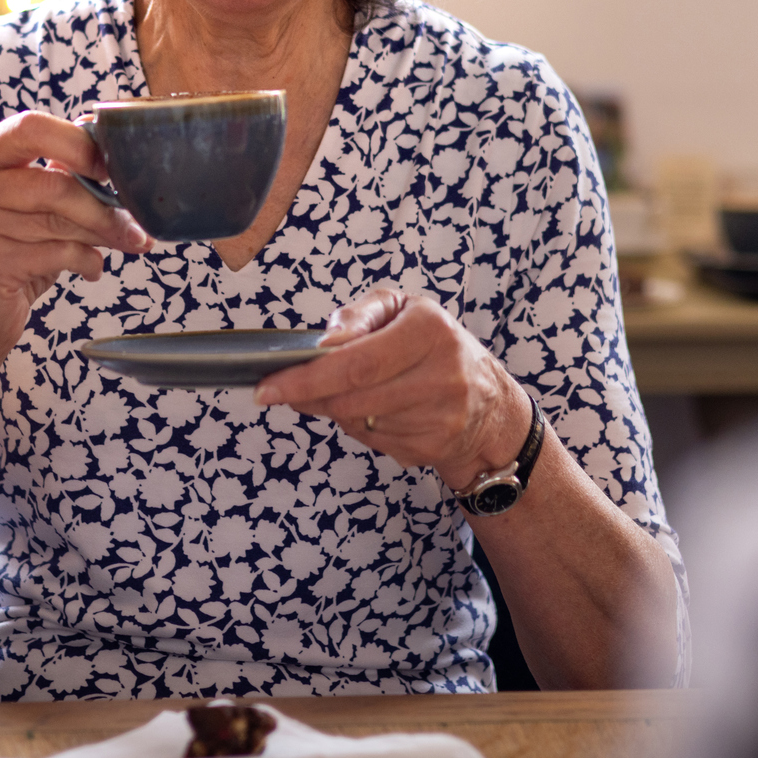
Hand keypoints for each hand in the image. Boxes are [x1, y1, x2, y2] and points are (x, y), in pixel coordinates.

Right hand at [0, 110, 150, 359]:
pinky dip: (86, 261)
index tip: (112, 166)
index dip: (79, 144)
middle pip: (53, 183)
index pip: (31, 127)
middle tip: (136, 222)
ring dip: (104, 233)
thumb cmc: (7, 254)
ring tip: (129, 242)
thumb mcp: (28, 207)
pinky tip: (92, 268)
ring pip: (59, 221)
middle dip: (102, 205)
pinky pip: (57, 254)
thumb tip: (115, 152)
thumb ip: (59, 175)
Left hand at [254, 286, 531, 489]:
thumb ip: (360, 314)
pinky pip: (373, 442)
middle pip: (350, 399)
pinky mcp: (433, 448)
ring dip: (336, 410)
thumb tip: (325, 341)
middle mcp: (441, 375)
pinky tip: (375, 411)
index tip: (268, 385)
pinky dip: (360, 427)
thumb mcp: (403, 309)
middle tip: (283, 390)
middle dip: (309, 396)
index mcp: (430, 330)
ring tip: (344, 392)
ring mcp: (440, 418)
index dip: (306, 377)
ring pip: (356, 422)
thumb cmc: (435, 345)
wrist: (490, 403)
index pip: (356, 362)